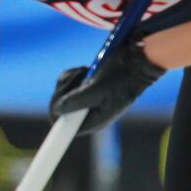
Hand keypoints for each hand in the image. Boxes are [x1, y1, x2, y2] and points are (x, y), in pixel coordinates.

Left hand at [48, 39, 164, 134]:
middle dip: (65, 91)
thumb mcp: (98, 90)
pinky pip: (66, 83)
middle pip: (60, 108)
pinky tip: (84, 70)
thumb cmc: (121, 77)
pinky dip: (71, 75)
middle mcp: (88, 113)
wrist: (135, 62)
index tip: (54, 107)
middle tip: (79, 77)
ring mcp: (85, 100)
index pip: (66, 129)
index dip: (56, 120)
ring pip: (61, 93)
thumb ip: (76, 102)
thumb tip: (56, 110)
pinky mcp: (84, 88)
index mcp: (94, 121)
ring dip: (69, 80)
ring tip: (85, 72)